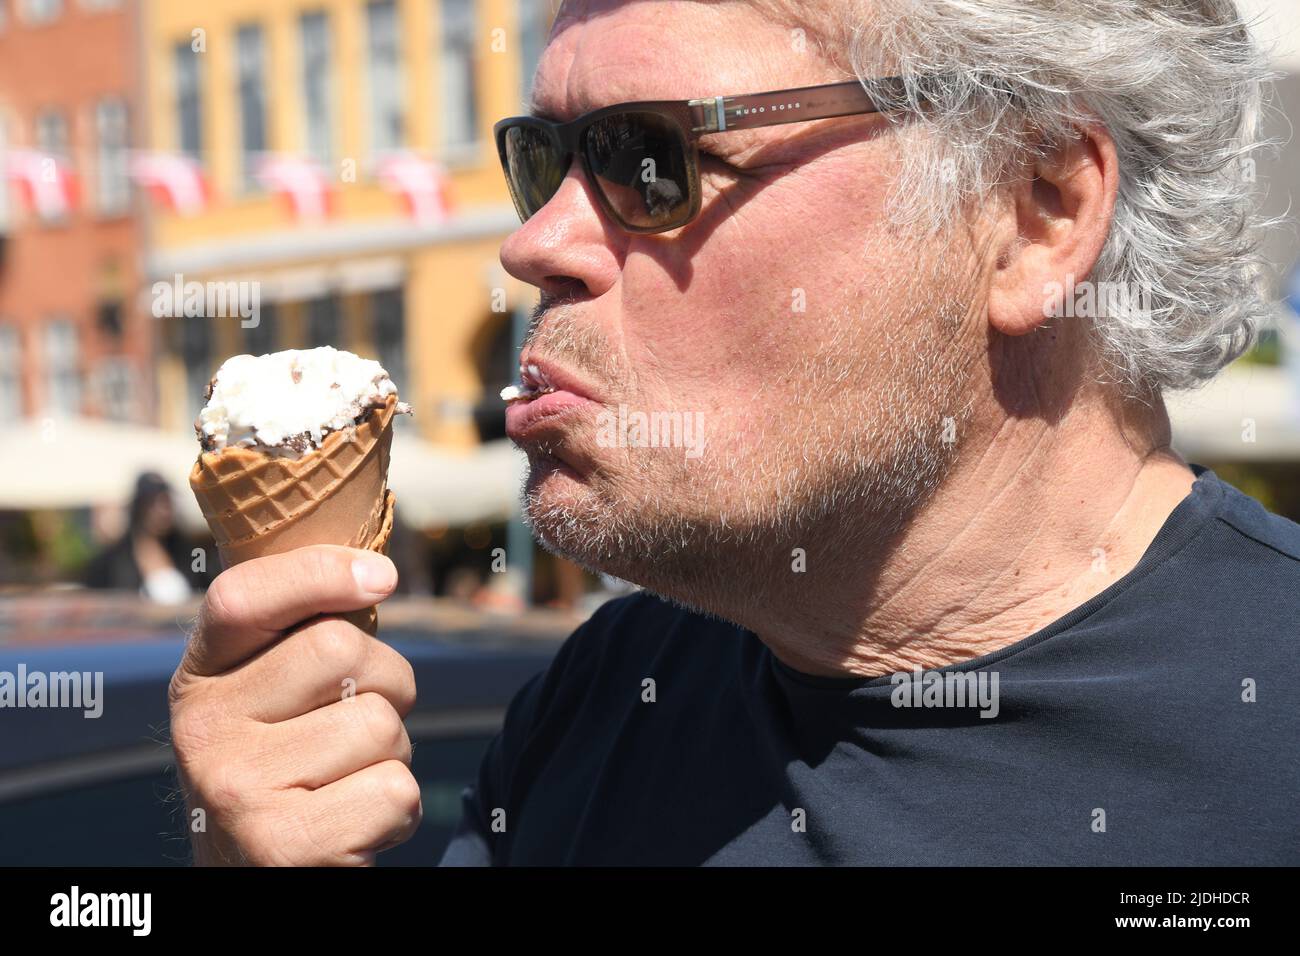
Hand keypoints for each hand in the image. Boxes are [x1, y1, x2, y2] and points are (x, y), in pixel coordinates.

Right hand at [168, 546, 419, 865]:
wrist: (256, 879)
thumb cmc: (290, 771)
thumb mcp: (270, 699)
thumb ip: (301, 636)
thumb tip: (377, 572)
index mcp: (198, 681)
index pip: (241, 596)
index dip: (319, 571)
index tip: (381, 577)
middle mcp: (201, 732)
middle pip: (340, 650)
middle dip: (389, 683)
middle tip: (366, 721)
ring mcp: (235, 791)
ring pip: (380, 725)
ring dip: (394, 754)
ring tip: (350, 781)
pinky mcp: (282, 847)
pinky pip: (395, 791)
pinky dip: (399, 811)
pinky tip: (355, 825)